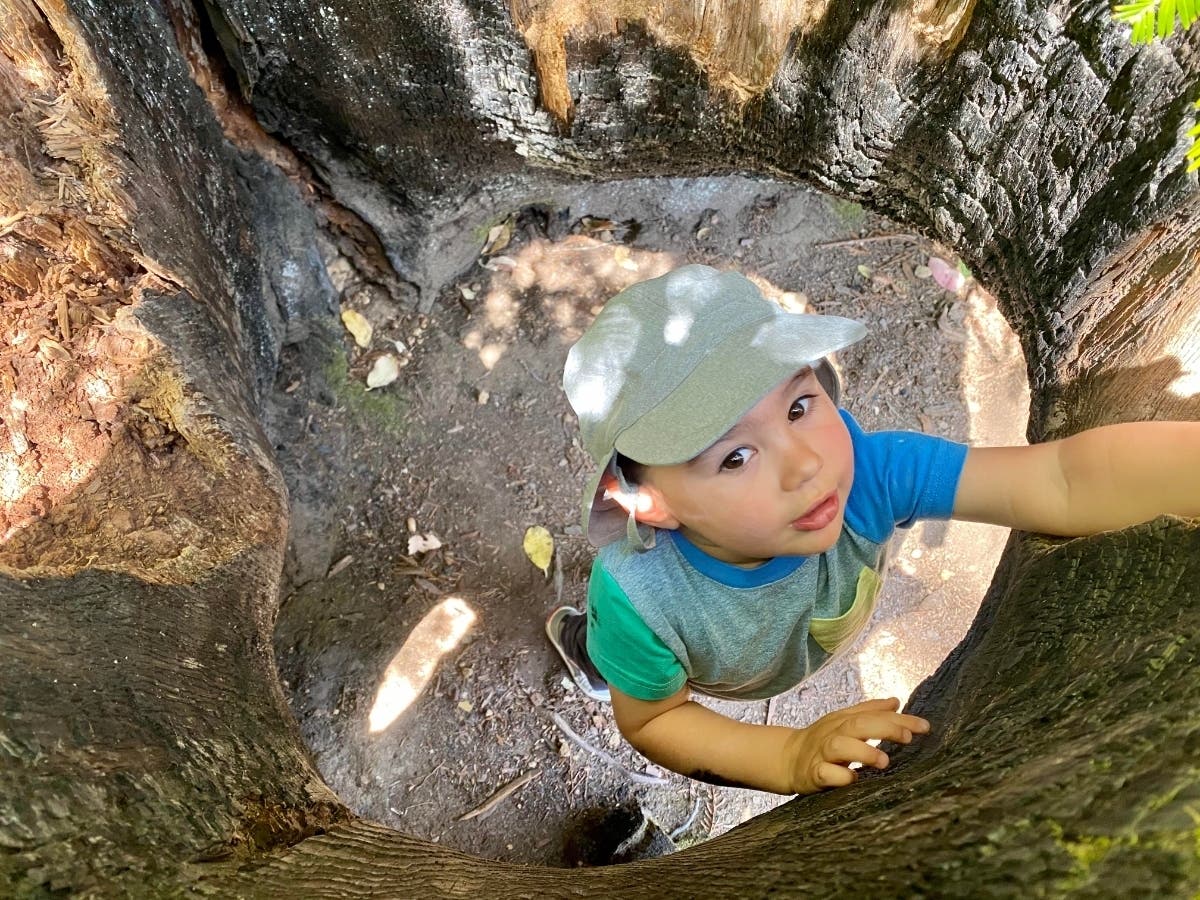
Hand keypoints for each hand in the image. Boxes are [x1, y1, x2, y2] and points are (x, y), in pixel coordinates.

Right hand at [786, 697, 928, 793]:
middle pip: (858, 724)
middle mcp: (833, 734)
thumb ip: (870, 711)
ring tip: (883, 761)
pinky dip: (839, 776)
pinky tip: (853, 779)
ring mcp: (822, 754)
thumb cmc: (822, 741)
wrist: (786, 758)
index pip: (873, 714)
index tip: (925, 727)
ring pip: (840, 747)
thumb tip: (896, 702)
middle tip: (907, 738)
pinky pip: (825, 774)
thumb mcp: (843, 721)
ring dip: (863, 751)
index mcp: (843, 720)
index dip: (899, 719)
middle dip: (884, 728)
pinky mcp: (813, 774)